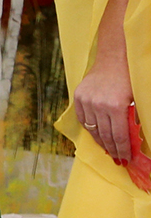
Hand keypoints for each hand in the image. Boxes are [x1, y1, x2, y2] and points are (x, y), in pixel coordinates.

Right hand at [72, 49, 134, 163]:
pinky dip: (91, 129)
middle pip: (105, 135)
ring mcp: (86, 102)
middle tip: (118, 160)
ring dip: (101, 142)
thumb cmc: (131, 77)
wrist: (114, 57)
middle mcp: (99, 105)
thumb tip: (131, 138)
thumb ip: (133, 118)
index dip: (123, 150)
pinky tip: (97, 135)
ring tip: (108, 151)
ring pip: (93, 130)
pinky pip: (84, 120)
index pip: (119, 135)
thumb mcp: (137, 97)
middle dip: (113, 150)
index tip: (125, 160)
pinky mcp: (79, 98)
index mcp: (116, 106)